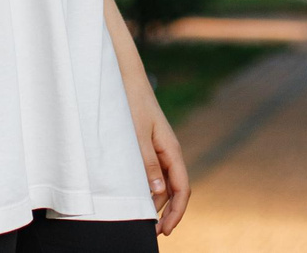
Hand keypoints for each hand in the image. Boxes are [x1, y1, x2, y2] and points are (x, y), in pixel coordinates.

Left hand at [132, 89, 191, 233]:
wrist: (124, 75)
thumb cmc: (130, 101)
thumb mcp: (135, 134)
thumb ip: (146, 163)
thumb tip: (158, 192)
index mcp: (171, 150)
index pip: (182, 189)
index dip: (176, 212)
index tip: (165, 231)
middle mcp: (168, 151)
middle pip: (173, 189)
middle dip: (166, 212)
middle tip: (152, 231)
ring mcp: (158, 148)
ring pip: (162, 182)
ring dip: (155, 201)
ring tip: (141, 216)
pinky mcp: (147, 144)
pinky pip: (152, 171)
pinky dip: (147, 187)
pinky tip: (137, 194)